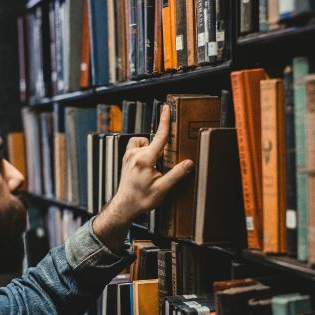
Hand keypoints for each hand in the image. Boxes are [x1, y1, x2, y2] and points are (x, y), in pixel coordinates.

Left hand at [92, 105, 194, 249]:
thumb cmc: (142, 199)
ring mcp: (129, 155)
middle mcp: (135, 154)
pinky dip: (143, 150)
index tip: (167, 108)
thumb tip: (189, 163)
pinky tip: (146, 162)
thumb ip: (176, 174)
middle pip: (154, 142)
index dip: (164, 122)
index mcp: (145, 160)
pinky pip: (137, 146)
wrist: (125, 205)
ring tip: (153, 167)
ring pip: (145, 143)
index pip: (159, 137)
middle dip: (162, 151)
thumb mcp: (163, 189)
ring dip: (152, 150)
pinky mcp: (126, 157)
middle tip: (161, 169)